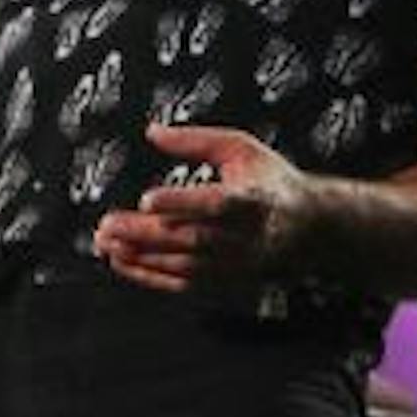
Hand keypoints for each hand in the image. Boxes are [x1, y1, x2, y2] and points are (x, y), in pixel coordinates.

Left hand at [92, 124, 316, 294]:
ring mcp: (237, 264)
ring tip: (106, 244)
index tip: (146, 198)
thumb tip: (153, 132)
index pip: (215, 204)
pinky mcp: (227, 281)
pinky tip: (123, 263)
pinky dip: (151, 277)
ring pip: (184, 266)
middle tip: (107, 225)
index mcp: (254, 200)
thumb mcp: (241, 148)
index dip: (180, 202)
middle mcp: (247, 238)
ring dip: (142, 257)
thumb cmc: (270, 182)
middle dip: (145, 234)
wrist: (310, 228)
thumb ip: (196, 140)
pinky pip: (184, 285)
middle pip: (191, 238)